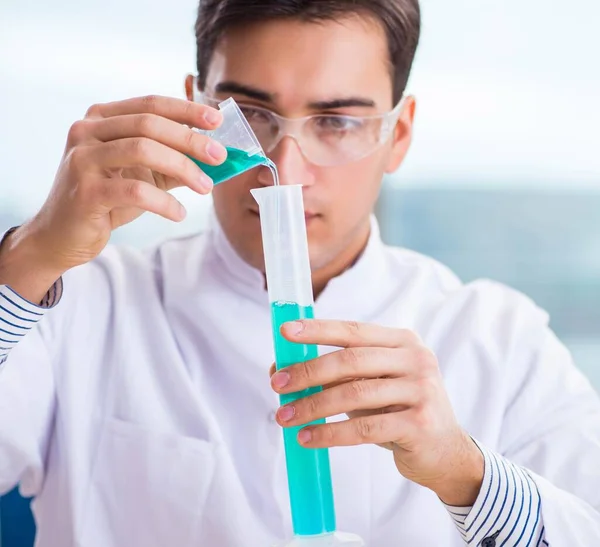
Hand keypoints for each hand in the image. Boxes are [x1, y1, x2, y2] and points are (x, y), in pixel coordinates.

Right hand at [0, 95, 226, 301]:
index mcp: (102, 119)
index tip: (217, 120)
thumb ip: (172, 162)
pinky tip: (179, 214)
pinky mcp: (85, 191)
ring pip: (142, 150)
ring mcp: (82, 159)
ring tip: (205, 187)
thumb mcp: (143, 176)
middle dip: (191, 140)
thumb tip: (215, 157)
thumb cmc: (106, 200)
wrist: (62, 235)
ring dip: (182, 168)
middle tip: (220, 156)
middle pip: (149, 124)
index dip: (186, 110)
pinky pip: (135, 190)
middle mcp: (87, 131)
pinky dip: (164, 202)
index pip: (150, 104)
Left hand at [269, 319, 483, 505]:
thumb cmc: (399, 411)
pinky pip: (364, 428)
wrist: (445, 452)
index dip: (317, 330)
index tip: (285, 332)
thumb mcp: (372, 384)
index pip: (353, 330)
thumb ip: (337, 373)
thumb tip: (282, 367)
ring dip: (313, 406)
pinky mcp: (420, 423)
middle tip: (277, 384)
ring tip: (285, 417)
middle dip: (308, 372)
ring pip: (354, 394)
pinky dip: (330, 433)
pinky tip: (308, 438)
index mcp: (403, 341)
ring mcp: (421, 390)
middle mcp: (416, 359)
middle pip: (351, 360)